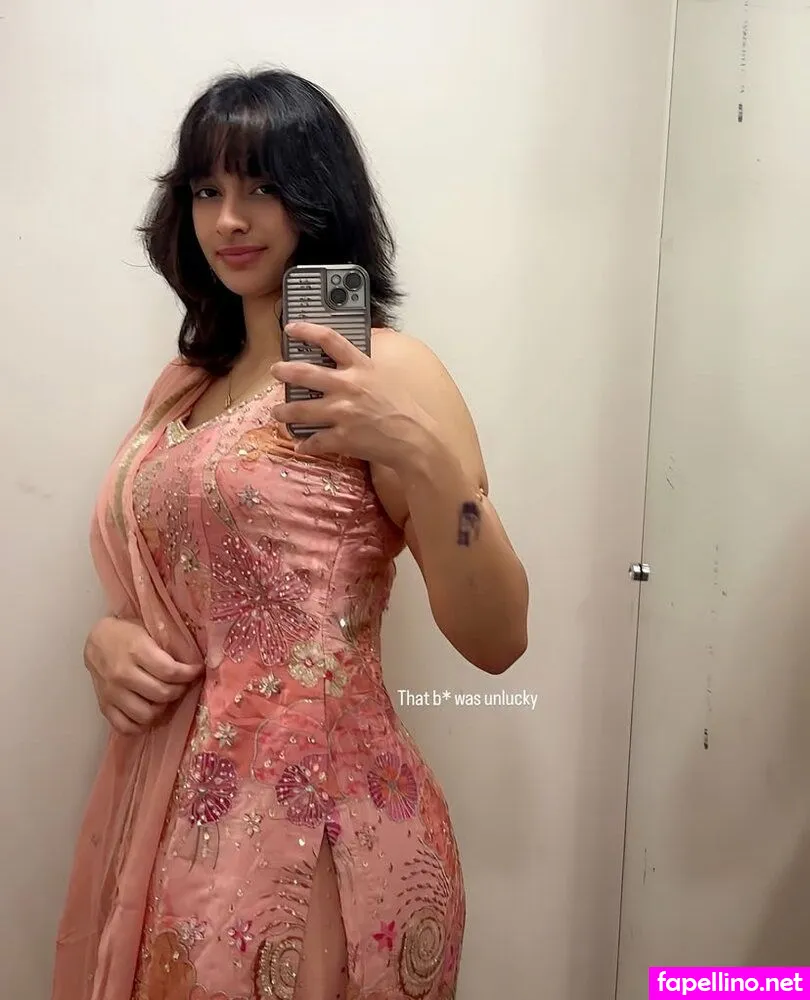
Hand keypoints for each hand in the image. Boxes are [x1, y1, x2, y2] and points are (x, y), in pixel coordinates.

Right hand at [84, 616, 203, 735]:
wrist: (97, 639)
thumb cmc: (127, 633)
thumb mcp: (148, 631)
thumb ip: (166, 649)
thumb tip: (192, 665)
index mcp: (137, 651)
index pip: (170, 671)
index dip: (189, 674)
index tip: (197, 671)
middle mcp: (123, 674)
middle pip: (161, 694)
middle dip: (179, 690)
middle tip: (183, 685)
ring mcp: (111, 692)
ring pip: (146, 714)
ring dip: (162, 709)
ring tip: (166, 699)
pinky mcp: (104, 705)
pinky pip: (125, 726)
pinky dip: (141, 725)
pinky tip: (149, 714)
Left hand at [270, 323, 432, 467]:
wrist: (418, 438)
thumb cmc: (410, 406)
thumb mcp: (395, 372)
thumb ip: (377, 356)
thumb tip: (372, 339)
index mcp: (361, 367)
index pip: (329, 340)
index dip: (306, 330)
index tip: (290, 328)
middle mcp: (346, 387)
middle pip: (305, 374)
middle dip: (284, 371)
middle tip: (275, 370)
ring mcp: (341, 413)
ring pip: (301, 410)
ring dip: (284, 411)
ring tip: (277, 412)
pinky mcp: (341, 438)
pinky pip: (315, 442)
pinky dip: (306, 445)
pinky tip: (301, 445)